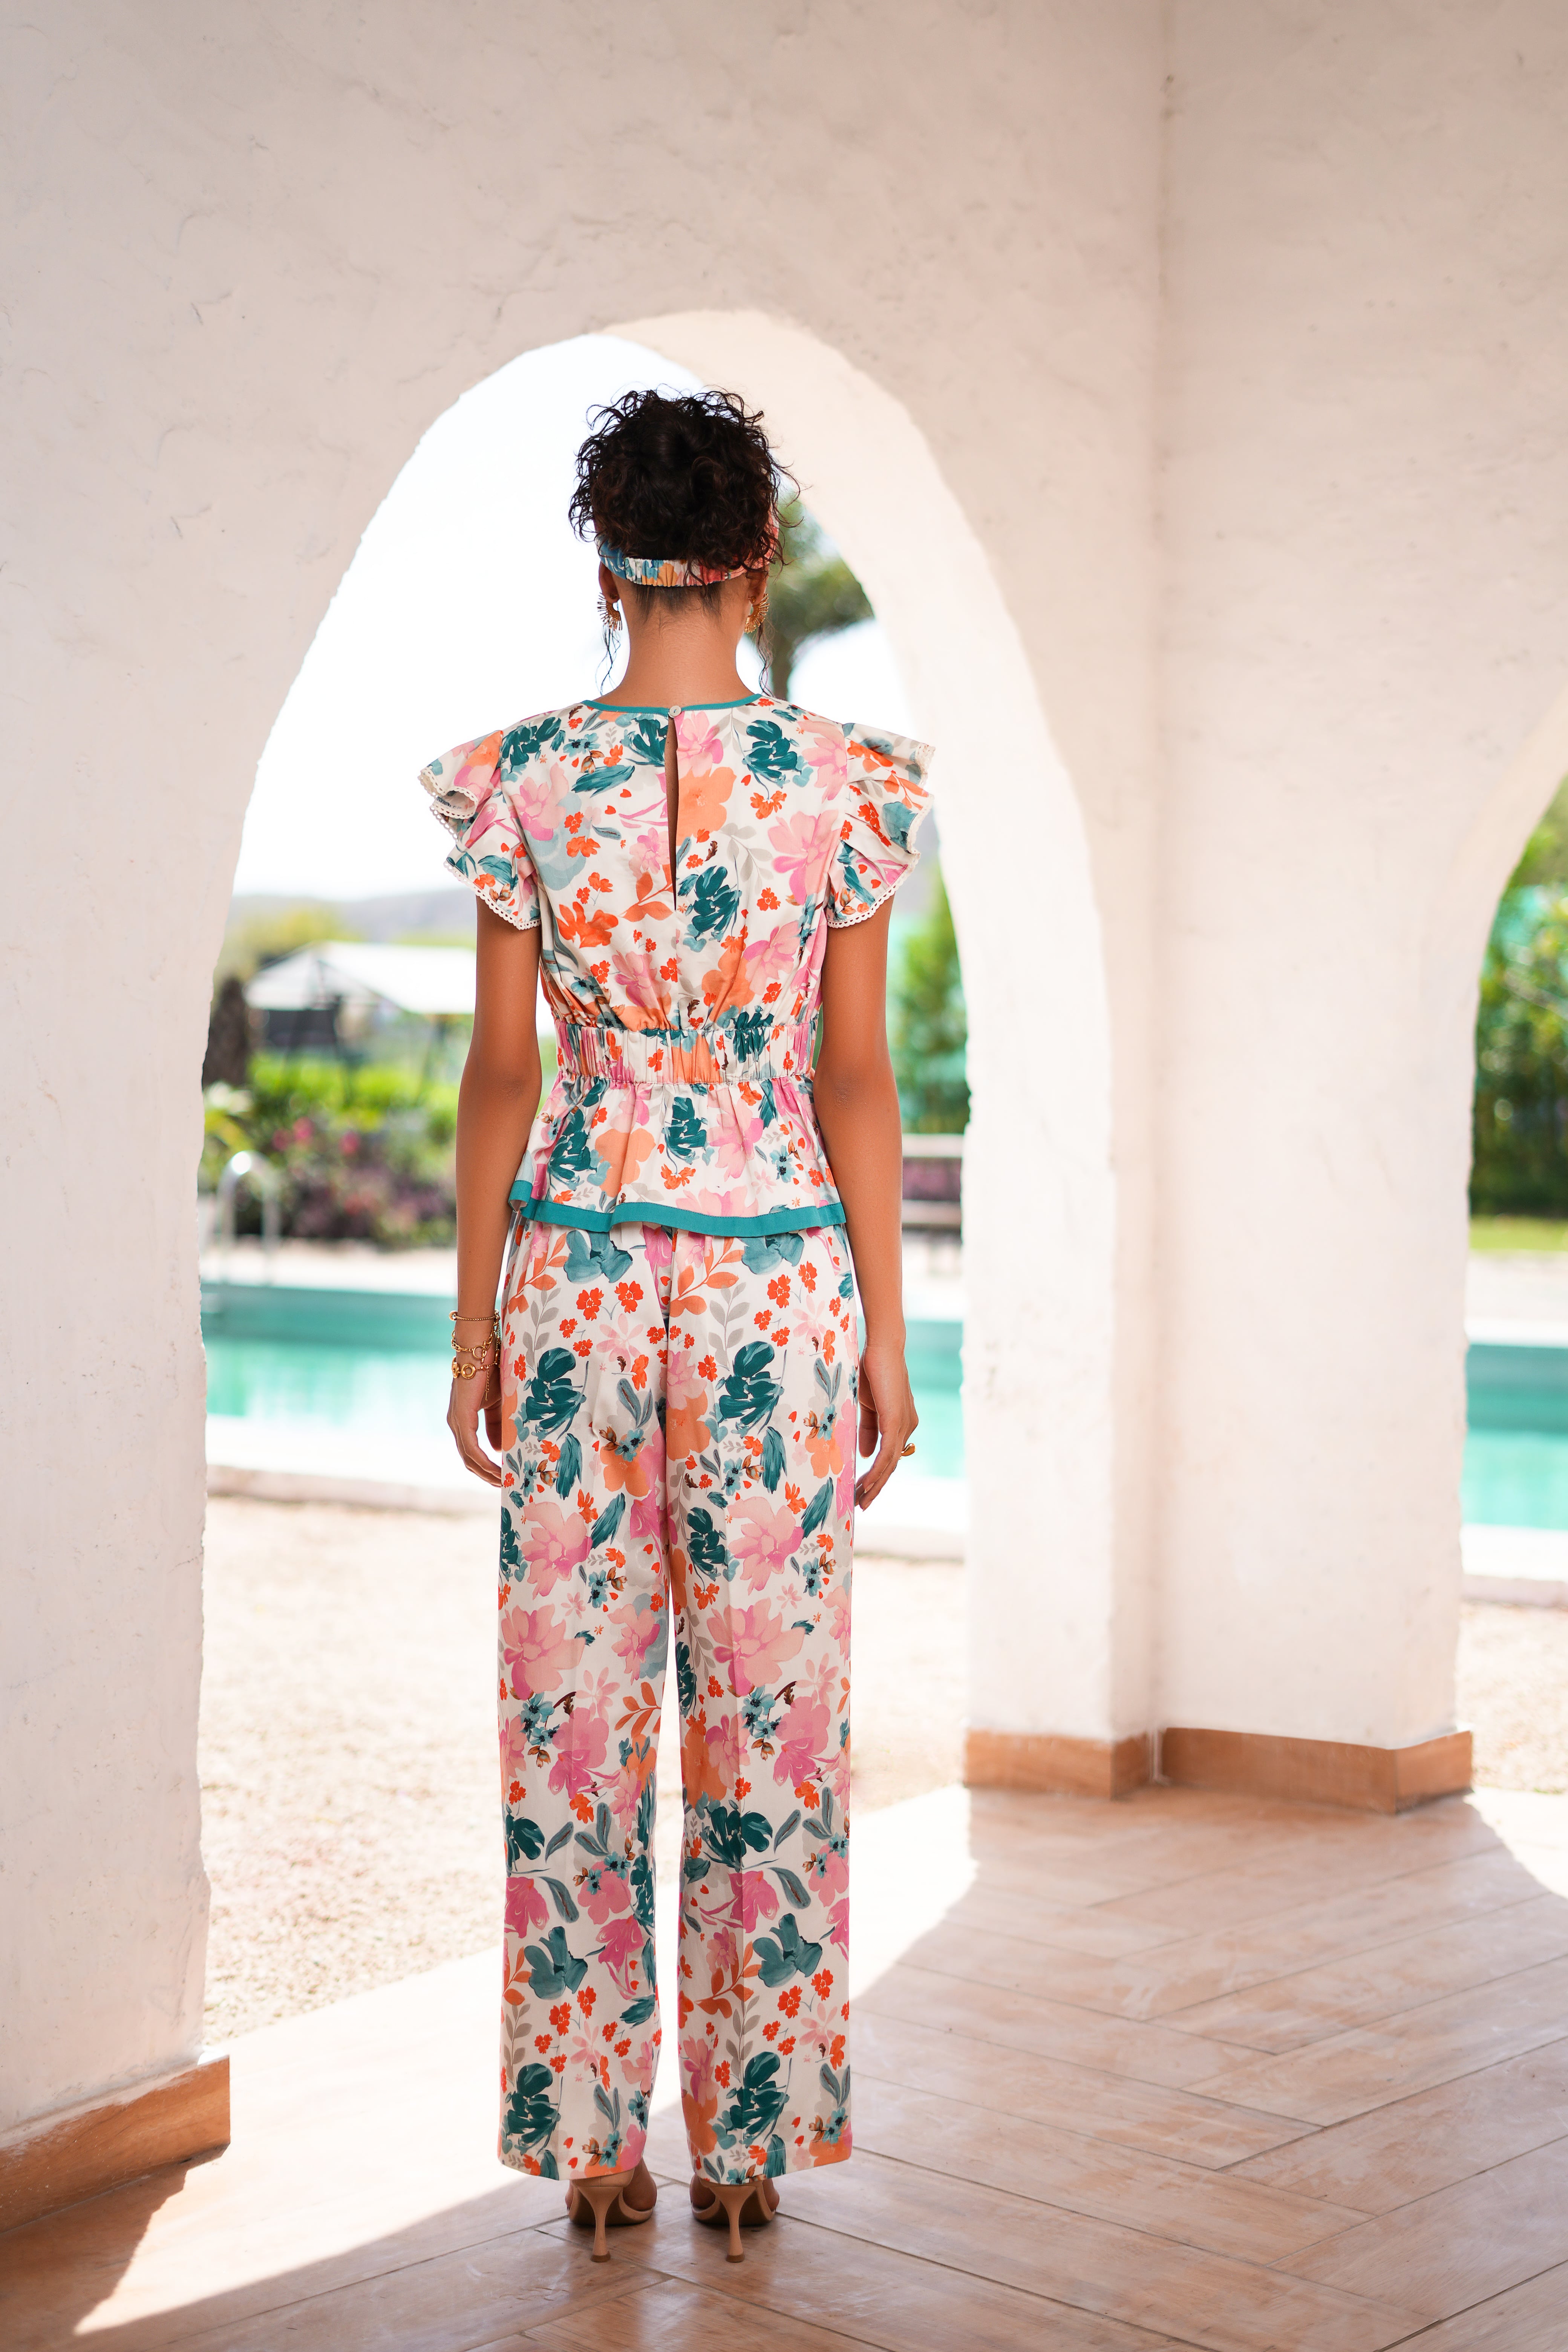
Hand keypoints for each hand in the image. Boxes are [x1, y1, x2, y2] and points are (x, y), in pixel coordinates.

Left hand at [447, 1344, 504, 1486]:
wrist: (481, 1349)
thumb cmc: (492, 1371)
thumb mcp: (499, 1403)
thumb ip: (498, 1426)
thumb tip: (499, 1449)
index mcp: (463, 1420)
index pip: (472, 1452)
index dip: (486, 1467)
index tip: (503, 1476)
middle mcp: (456, 1424)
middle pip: (469, 1460)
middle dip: (487, 1475)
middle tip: (505, 1486)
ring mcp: (457, 1422)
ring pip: (469, 1458)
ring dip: (487, 1473)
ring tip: (504, 1482)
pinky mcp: (462, 1418)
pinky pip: (472, 1448)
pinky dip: (484, 1462)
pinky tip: (497, 1470)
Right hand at [854, 1332, 917, 1511]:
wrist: (882, 1349)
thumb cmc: (874, 1372)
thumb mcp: (867, 1407)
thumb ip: (868, 1431)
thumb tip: (865, 1455)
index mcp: (901, 1424)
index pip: (888, 1456)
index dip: (876, 1475)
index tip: (861, 1490)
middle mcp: (907, 1428)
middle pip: (891, 1465)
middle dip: (876, 1487)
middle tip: (861, 1504)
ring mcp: (903, 1426)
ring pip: (890, 1464)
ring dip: (875, 1484)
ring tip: (861, 1499)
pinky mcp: (896, 1422)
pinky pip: (887, 1454)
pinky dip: (877, 1470)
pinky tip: (868, 1483)